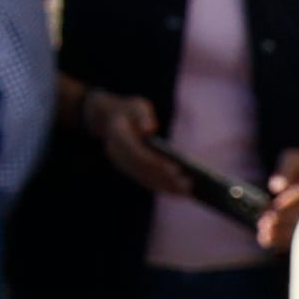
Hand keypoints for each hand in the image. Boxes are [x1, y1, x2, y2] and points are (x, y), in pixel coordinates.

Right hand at [76, 85, 198, 206]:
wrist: (108, 117)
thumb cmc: (130, 110)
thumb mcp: (136, 105)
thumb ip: (141, 115)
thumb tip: (149, 130)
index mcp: (116, 135)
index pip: (138, 153)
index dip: (156, 162)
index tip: (177, 170)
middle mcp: (115, 152)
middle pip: (143, 170)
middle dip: (166, 179)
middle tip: (189, 185)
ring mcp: (120, 163)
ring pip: (144, 178)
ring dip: (165, 186)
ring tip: (189, 192)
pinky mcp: (127, 169)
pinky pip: (145, 180)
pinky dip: (161, 187)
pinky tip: (179, 192)